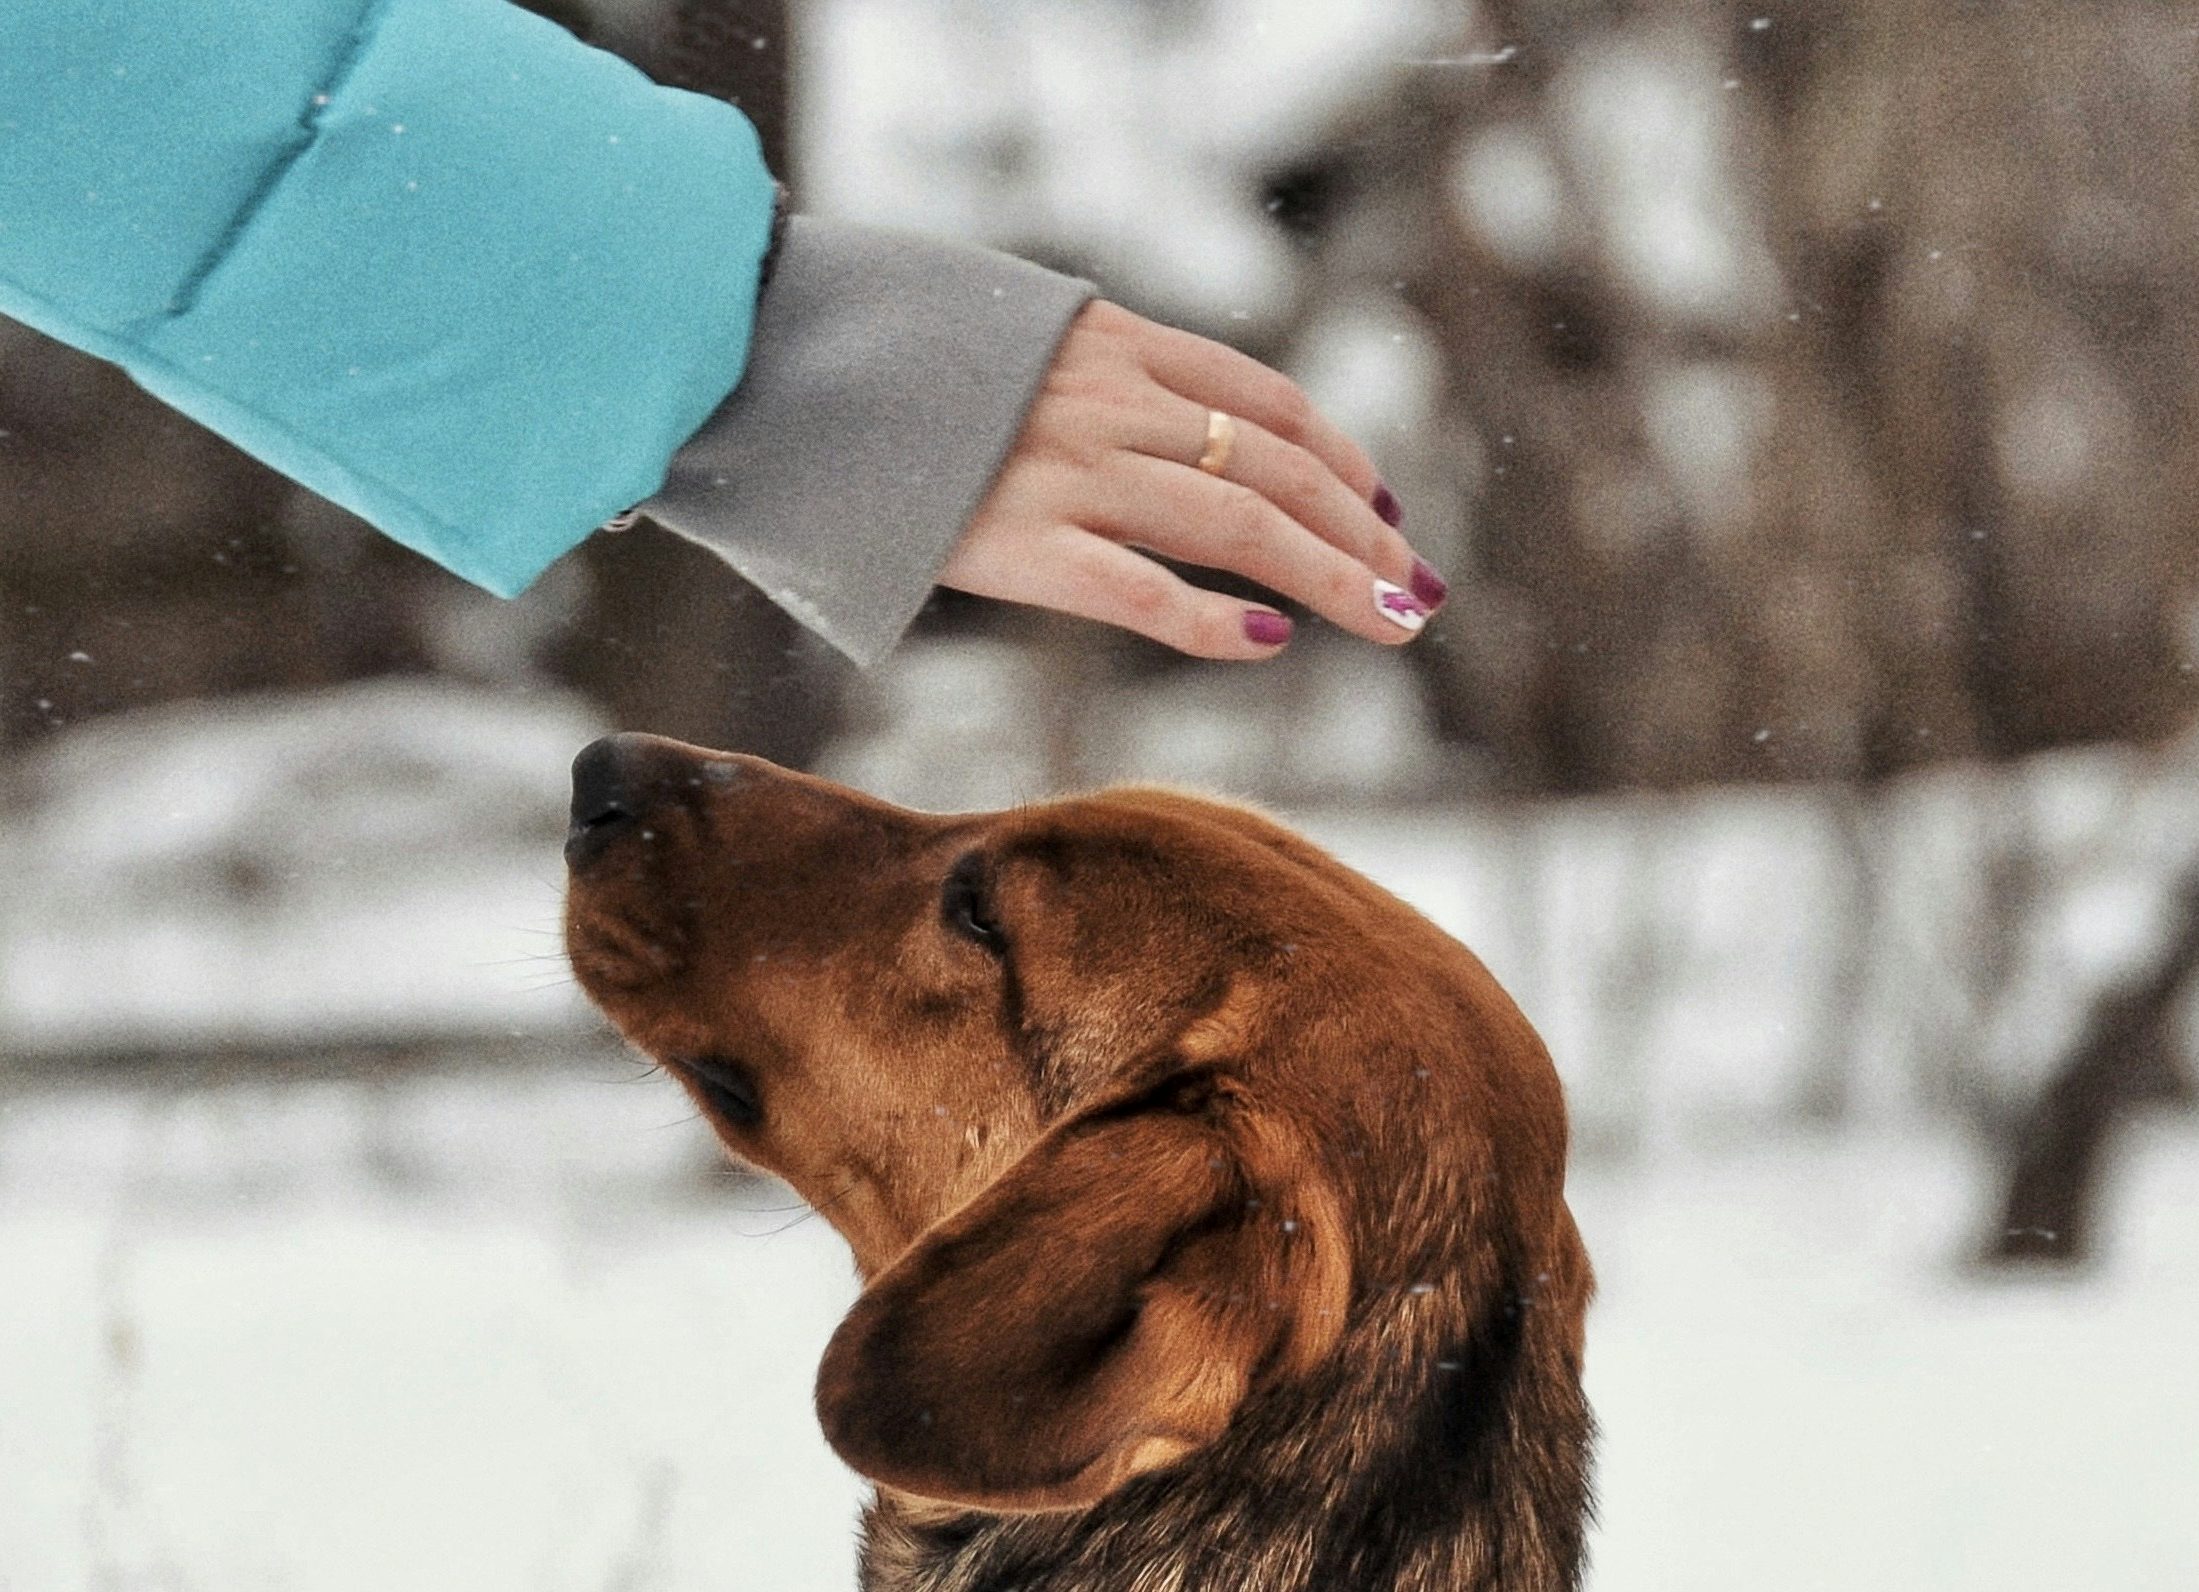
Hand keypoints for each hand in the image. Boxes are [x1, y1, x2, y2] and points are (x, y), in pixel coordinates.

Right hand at [936, 300, 1442, 659]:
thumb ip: (1088, 380)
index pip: (1261, 397)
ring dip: (1330, 574)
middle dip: (1360, 528)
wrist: (781, 368)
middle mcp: (1106, 399)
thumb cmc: (886, 374)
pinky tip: (1270, 643)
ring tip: (1389, 619)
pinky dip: (1215, 620)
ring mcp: (1066, 470)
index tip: (1382, 502)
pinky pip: (1141, 590)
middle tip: (1417, 585)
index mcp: (1110, 342)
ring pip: (1236, 523)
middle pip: (1273, 466)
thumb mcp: (1010, 343)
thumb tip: (1153, 442)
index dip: (1338, 452)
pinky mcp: (1019, 542)